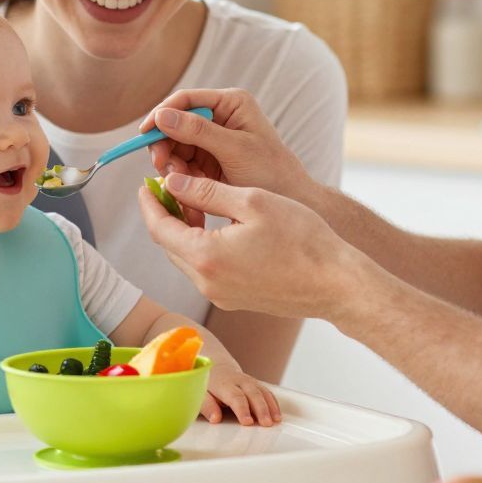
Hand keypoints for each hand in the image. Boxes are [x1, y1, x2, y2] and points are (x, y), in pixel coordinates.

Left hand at [137, 173, 365, 319]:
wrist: (335, 283)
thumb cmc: (301, 238)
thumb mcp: (252, 201)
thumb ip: (206, 192)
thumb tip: (171, 182)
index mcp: (205, 256)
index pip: (159, 228)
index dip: (149, 203)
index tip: (146, 183)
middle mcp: (206, 282)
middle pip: (169, 245)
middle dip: (164, 214)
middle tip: (168, 186)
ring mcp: (220, 295)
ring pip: (186, 258)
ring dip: (183, 231)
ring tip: (193, 201)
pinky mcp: (234, 300)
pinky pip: (205, 270)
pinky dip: (201, 246)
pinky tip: (215, 227)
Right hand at [140, 89, 316, 221]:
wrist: (293, 203)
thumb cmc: (272, 172)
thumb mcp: (235, 150)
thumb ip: (199, 131)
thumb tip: (163, 116)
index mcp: (231, 103)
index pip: (186, 100)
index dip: (162, 114)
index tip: (144, 133)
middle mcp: (220, 117)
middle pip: (176, 125)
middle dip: (166, 146)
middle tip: (162, 167)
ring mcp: (213, 141)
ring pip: (176, 148)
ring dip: (172, 166)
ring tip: (179, 184)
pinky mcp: (210, 163)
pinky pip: (183, 167)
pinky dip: (180, 180)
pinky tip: (186, 193)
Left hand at [203, 367, 281, 426]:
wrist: (219, 368)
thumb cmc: (209, 386)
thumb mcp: (201, 395)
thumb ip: (207, 406)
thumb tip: (215, 419)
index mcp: (225, 384)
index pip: (236, 397)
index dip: (242, 409)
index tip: (247, 422)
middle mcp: (240, 382)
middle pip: (254, 394)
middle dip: (261, 409)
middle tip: (266, 424)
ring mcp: (251, 382)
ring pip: (263, 392)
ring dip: (271, 407)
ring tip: (275, 421)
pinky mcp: (258, 385)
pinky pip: (268, 393)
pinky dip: (274, 404)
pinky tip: (277, 415)